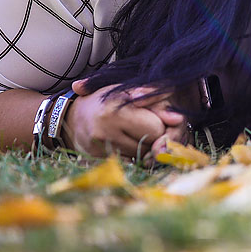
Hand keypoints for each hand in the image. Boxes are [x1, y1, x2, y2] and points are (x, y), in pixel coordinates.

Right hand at [64, 79, 189, 160]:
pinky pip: (130, 162)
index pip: (155, 127)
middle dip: (155, 135)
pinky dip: (134, 153)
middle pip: (151, 142)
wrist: (72, 118)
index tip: (153, 115)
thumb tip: (178, 117)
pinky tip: (126, 142)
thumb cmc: (106, 100)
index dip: (160, 122)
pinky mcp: (100, 159)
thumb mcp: (127, 90)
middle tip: (144, 125)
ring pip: (143, 154)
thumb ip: (154, 97)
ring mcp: (102, 147)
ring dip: (145, 145)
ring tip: (133, 132)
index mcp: (116, 109)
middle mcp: (107, 130)